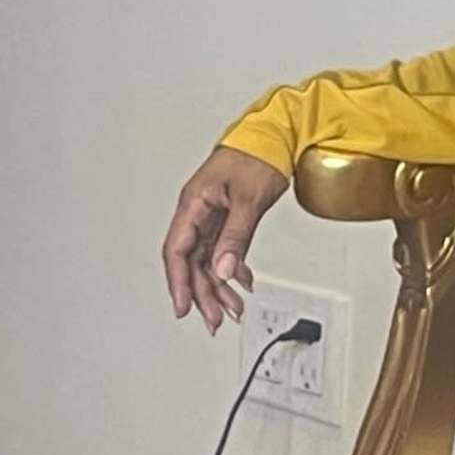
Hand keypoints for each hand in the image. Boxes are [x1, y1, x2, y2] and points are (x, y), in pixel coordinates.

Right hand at [161, 143, 284, 328]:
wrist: (278, 135)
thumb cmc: (258, 154)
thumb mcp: (249, 199)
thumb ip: (236, 237)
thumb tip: (223, 269)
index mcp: (194, 204)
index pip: (177, 251)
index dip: (178, 282)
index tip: (184, 308)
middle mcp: (198, 211)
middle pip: (191, 262)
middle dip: (202, 293)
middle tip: (214, 319)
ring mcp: (212, 215)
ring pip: (207, 260)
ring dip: (218, 286)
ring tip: (232, 309)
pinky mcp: (227, 217)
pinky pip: (222, 250)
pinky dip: (232, 269)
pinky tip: (242, 282)